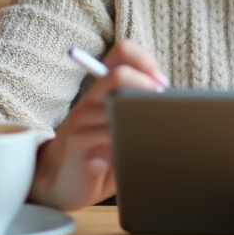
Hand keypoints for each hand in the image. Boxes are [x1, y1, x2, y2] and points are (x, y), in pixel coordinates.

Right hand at [31, 40, 168, 209]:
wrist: (62, 183)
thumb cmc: (102, 151)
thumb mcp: (121, 124)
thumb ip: (139, 109)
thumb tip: (171, 101)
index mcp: (103, 87)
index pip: (122, 51)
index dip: (146, 62)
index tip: (161, 84)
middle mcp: (90, 97)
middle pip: (119, 74)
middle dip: (146, 88)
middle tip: (159, 107)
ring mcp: (81, 119)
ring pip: (116, 106)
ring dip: (138, 120)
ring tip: (147, 135)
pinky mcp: (76, 143)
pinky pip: (106, 136)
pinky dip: (123, 145)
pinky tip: (124, 156)